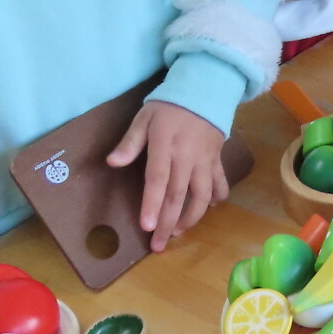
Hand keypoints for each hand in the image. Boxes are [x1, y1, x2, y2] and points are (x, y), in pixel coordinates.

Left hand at [107, 101, 228, 251]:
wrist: (205, 87)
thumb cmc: (169, 105)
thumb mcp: (144, 117)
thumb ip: (130, 142)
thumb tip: (112, 162)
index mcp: (165, 146)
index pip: (158, 180)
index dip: (152, 204)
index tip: (147, 226)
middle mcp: (187, 157)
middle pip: (178, 195)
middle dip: (168, 223)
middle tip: (158, 245)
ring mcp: (205, 160)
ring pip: (202, 195)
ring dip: (190, 217)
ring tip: (178, 232)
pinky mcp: (217, 159)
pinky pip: (220, 183)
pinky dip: (216, 198)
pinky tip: (208, 208)